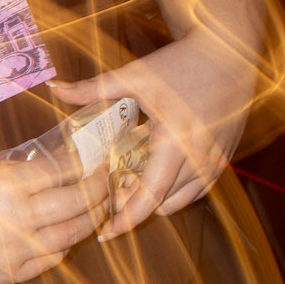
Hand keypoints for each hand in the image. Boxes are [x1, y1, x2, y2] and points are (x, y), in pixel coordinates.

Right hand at [0, 155, 109, 283]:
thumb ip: (18, 170)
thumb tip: (56, 164)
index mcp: (7, 186)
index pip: (65, 172)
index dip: (86, 163)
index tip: (95, 157)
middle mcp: (17, 220)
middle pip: (78, 203)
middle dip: (99, 189)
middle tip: (106, 179)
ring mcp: (15, 252)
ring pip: (72, 235)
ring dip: (89, 218)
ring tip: (95, 206)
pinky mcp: (10, 274)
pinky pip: (51, 258)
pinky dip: (63, 243)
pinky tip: (64, 231)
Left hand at [51, 27, 256, 241]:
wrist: (230, 51)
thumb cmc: (182, 62)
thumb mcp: (134, 75)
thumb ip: (92, 88)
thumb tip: (55, 88)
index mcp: (176, 142)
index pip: (150, 197)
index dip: (126, 219)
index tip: (104, 233)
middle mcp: (200, 159)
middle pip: (163, 204)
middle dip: (135, 207)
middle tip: (108, 197)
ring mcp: (217, 161)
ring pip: (183, 200)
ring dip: (156, 199)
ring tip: (130, 182)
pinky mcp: (225, 157)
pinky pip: (198, 188)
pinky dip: (175, 189)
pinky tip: (155, 172)